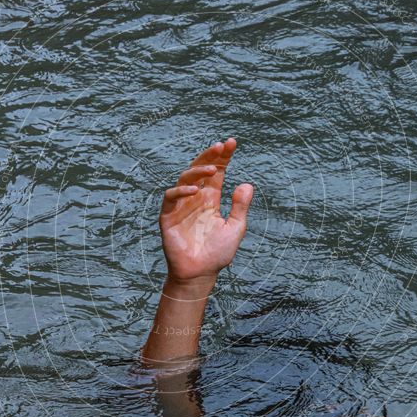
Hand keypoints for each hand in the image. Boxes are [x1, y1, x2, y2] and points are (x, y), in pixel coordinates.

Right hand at [159, 138, 253, 286]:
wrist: (200, 274)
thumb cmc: (217, 253)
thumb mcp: (235, 228)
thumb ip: (240, 207)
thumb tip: (247, 184)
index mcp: (210, 199)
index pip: (216, 172)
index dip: (223, 157)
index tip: (232, 143)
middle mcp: (195, 198)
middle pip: (200, 169)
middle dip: (210, 156)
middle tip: (221, 145)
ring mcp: (180, 206)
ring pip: (185, 179)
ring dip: (197, 170)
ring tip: (212, 168)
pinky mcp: (168, 217)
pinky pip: (171, 198)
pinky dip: (181, 191)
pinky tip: (196, 190)